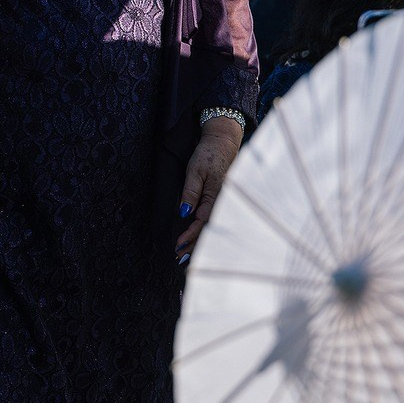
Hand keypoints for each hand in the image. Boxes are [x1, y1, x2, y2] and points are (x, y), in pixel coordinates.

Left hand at [175, 116, 245, 262]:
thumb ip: (190, 192)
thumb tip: (184, 213)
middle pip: (210, 229)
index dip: (191, 236)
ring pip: (213, 226)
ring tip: (187, 256)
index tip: (178, 246)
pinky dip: (207, 232)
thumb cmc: (208, 155)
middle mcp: (223, 202)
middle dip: (196, 246)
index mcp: (217, 195)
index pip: (203, 222)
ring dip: (201, 242)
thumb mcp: (195, 170)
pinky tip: (200, 240)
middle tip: (181, 260)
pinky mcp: (223, 200)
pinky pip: (215, 220)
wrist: (223, 142)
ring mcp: (225, 202)